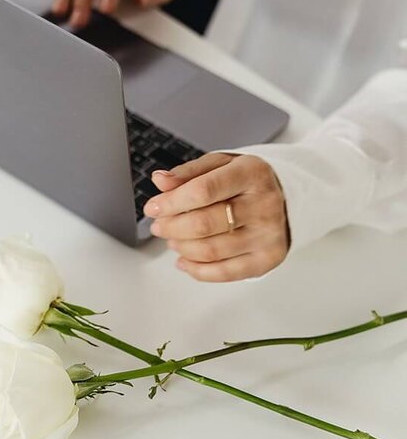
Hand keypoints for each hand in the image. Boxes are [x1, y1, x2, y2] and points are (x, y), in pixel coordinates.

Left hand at [142, 153, 289, 281]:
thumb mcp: (219, 166)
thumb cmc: (245, 183)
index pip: (203, 190)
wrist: (286, 200)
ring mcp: (267, 235)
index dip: (171, 202)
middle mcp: (264, 205)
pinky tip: (184, 259)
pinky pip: (223, 273)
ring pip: (210, 250)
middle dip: (172, 227)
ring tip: (173, 238)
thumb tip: (160, 180)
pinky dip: (196, 269)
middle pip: (203, 224)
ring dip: (181, 247)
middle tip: (159, 226)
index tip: (153, 207)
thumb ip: (188, 173)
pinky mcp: (267, 260)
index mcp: (251, 174)